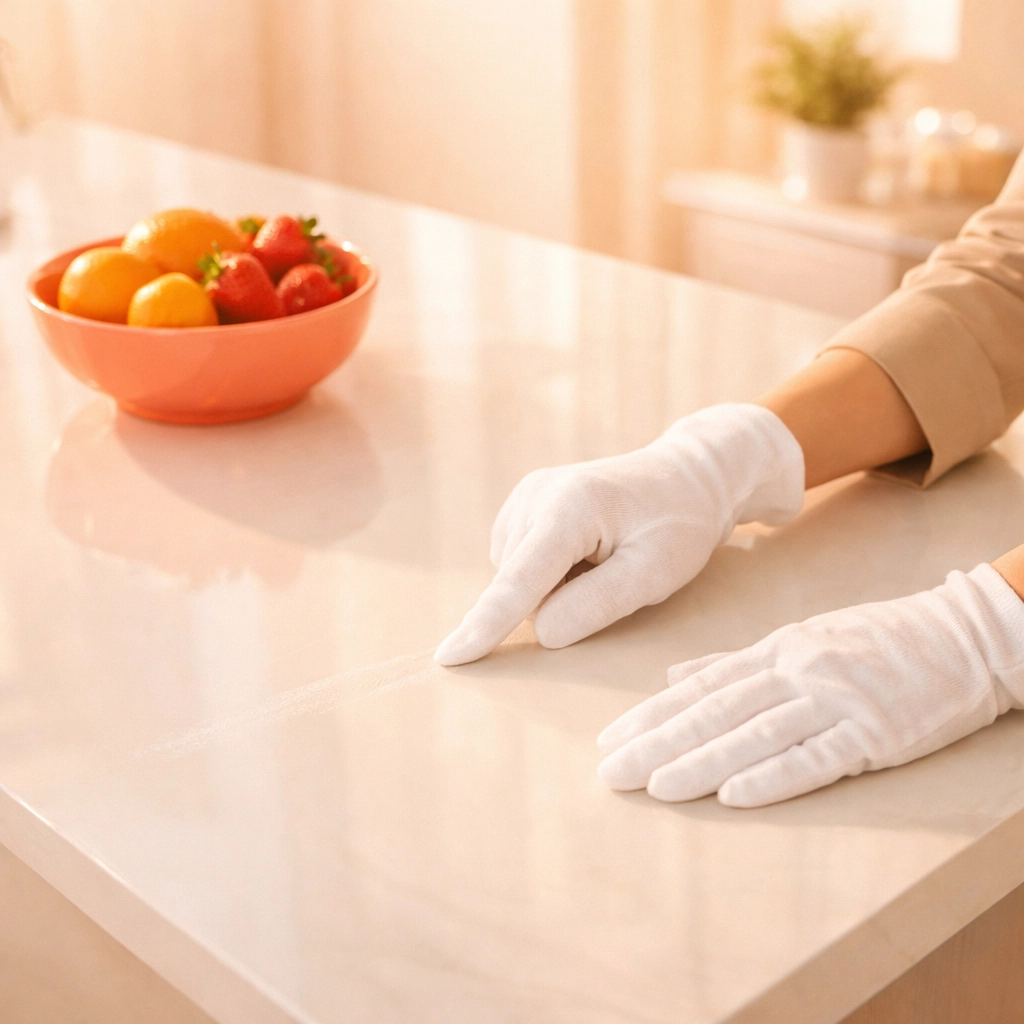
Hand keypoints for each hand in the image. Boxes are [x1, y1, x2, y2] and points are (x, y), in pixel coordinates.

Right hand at [435, 404, 803, 665]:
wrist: (685, 477)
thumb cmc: (678, 525)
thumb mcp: (654, 574)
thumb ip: (595, 606)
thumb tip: (540, 631)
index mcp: (569, 509)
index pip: (520, 582)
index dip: (486, 625)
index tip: (448, 657)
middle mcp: (535, 495)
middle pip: (520, 587)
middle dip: (557, 601)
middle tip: (615, 571)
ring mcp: (525, 496)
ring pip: (517, 580)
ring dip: (553, 587)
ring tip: (603, 558)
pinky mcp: (523, 505)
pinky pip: (520, 565)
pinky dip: (548, 573)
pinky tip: (585, 552)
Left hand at [598, 565, 1023, 806]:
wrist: (964, 634)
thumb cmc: (875, 641)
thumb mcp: (798, 640)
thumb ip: (733, 662)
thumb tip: (671, 677)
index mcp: (775, 652)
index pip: (700, 689)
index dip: (651, 715)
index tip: (609, 739)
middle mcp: (795, 673)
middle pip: (715, 712)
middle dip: (658, 743)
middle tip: (610, 771)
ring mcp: (834, 702)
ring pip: (754, 734)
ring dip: (700, 762)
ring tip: (654, 786)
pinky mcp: (873, 733)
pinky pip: (816, 758)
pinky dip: (773, 776)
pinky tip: (734, 795)